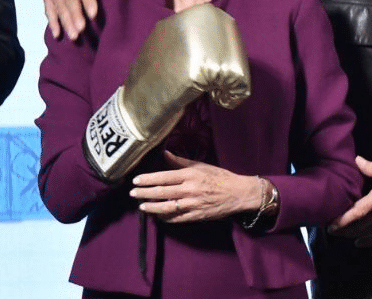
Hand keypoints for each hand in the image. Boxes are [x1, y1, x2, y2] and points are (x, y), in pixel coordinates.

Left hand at [129, 151, 258, 222]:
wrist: (238, 193)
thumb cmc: (220, 177)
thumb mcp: (201, 165)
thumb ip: (181, 161)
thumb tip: (165, 153)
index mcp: (190, 175)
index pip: (164, 177)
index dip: (148, 179)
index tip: (136, 180)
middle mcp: (189, 190)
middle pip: (162, 192)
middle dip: (145, 193)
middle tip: (133, 193)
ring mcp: (192, 204)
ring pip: (167, 207)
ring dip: (152, 207)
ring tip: (141, 206)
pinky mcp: (196, 216)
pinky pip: (176, 218)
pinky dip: (165, 218)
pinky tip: (157, 216)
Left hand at [328, 156, 371, 246]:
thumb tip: (357, 161)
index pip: (358, 211)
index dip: (343, 219)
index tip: (332, 221)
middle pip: (360, 225)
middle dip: (343, 229)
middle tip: (330, 229)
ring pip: (368, 233)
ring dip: (352, 235)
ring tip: (340, 235)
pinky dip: (368, 242)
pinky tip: (359, 242)